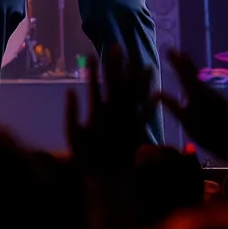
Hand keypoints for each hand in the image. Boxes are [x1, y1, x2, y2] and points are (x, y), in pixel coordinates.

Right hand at [65, 46, 151, 173]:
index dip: (96, 69)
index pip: (96, 86)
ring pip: (134, 97)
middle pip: (117, 86)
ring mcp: (127, 123)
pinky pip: (146, 116)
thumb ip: (71, 114)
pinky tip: (157, 93)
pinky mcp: (138, 133)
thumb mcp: (72, 137)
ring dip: (137, 80)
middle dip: (117, 66)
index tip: (94, 53)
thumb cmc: (87, 159)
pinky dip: (151, 105)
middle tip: (119, 47)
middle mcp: (114, 116)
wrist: (108, 181)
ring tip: (142, 62)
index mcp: (97, 115)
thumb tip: (70, 91)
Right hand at [157, 49, 227, 162]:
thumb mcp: (187, 124)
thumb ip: (172, 106)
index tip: (169, 50)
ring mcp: (216, 96)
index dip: (176, 62)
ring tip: (183, 60)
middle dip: (183, 62)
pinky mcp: (221, 103)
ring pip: (199, 80)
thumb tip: (156, 92)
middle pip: (192, 73)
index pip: (184, 74)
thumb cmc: (211, 137)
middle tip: (174, 51)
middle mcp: (208, 92)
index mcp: (197, 95)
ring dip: (190, 69)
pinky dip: (196, 80)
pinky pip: (204, 87)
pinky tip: (194, 82)